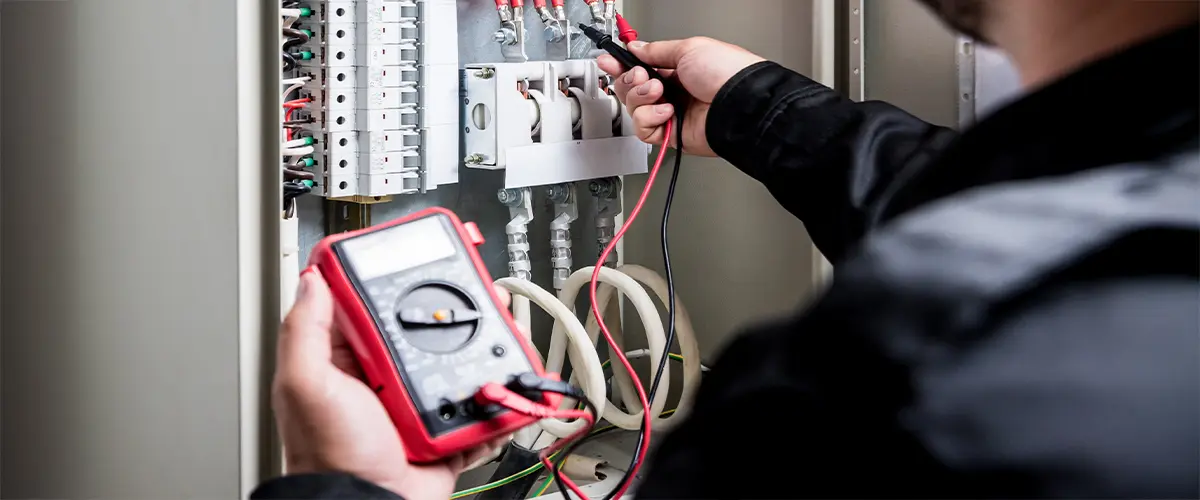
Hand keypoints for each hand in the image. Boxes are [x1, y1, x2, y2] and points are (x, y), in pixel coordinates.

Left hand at [273, 268, 508, 499]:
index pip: (372, 305)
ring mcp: (418, 403)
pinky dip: (498, 396)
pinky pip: (480, 406)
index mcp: (349, 360)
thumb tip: (313, 278)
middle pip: (426, 330)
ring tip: (507, 336)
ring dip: (486, 350)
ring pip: (460, 363)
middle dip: (457, 312)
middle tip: (482, 296)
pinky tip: (510, 384)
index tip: (420, 259)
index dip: (395, 280)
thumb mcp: (306, 386)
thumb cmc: (330, 458)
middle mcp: (385, 377)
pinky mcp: (447, 429)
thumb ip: (305, 331)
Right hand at [597, 37, 765, 156]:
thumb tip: (637, 48)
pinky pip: (644, 130)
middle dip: (629, 81)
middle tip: (640, 76)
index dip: (621, 65)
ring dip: (640, 98)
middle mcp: (673, 92)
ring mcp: (671, 114)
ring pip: (634, 110)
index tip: (608, 61)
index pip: (640, 68)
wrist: (741, 104)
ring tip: (658, 92)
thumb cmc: (727, 73)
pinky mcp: (671, 136)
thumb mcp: (689, 48)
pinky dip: (649, 119)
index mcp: (677, 70)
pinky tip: (667, 112)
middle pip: (631, 90)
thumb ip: (657, 51)